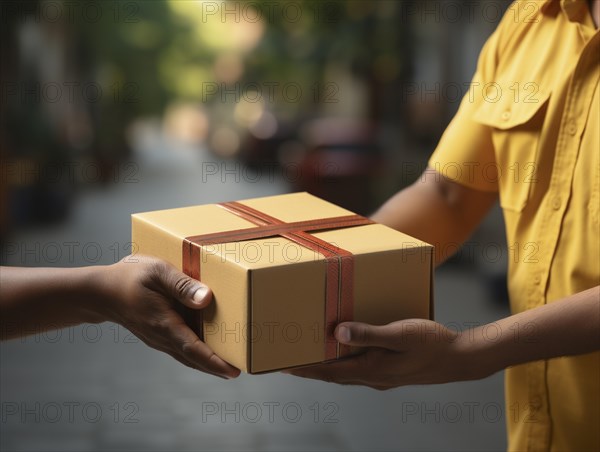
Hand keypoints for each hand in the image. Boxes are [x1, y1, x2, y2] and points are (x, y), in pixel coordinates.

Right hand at [98, 255, 239, 378]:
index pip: (193, 348)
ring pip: (187, 355)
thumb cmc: (129, 276)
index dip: (214, 362)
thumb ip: (181, 285)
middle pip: (193, 358)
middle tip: (240, 371)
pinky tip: (208, 348)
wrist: (101, 292)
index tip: (233, 372)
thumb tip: (206, 299)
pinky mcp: (158, 335)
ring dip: (208, 362)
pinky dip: (197, 352)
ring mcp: (159, 338)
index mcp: (164, 323)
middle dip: (216, 367)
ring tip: (229, 364)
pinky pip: (181, 348)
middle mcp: (162, 336)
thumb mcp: (156, 271)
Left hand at [284, 319, 491, 389]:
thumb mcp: (401, 334)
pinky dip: (342, 363)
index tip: (280, 364)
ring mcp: (381, 376)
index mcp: (371, 369)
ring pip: (344, 373)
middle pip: (331, 375)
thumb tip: (337, 331)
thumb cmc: (432, 343)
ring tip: (307, 356)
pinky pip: (357, 368)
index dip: (303, 369)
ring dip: (323, 367)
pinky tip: (343, 352)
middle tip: (285, 360)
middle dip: (307, 369)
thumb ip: (369, 333)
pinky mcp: (389, 371)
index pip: (327, 372)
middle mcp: (372, 376)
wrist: (460, 359)